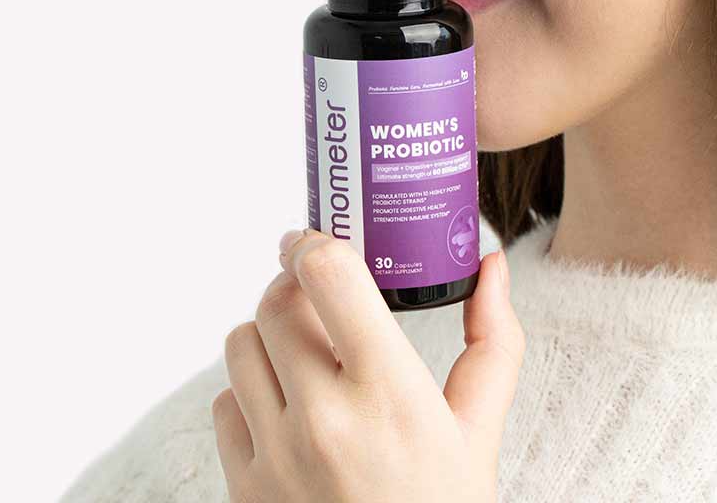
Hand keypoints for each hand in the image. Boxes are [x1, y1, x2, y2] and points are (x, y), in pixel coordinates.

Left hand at [213, 226, 524, 502]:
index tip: (317, 239)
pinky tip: (287, 408)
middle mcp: (325, 419)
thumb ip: (493, 343)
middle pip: (275, 300)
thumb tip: (491, 266)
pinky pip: (223, 403)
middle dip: (295, 285)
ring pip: (240, 343)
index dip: (314, 242)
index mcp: (390, 392)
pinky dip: (249, 393)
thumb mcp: (479, 431)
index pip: (327, 276)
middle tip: (319, 296)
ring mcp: (276, 456)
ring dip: (268, 333)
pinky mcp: (244, 487)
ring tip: (304, 352)